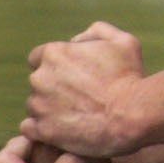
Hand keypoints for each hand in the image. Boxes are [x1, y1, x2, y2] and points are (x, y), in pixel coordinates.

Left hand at [25, 21, 148, 161]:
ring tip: (76, 115)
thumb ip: (97, 32)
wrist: (133, 115)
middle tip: (80, 97)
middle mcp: (40, 78)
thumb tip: (78, 40)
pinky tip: (63, 129)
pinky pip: (30, 128)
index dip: (55, 66)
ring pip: (35, 105)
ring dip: (49, 109)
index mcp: (53, 53)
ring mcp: (39, 105)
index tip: (71, 76)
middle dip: (53, 87)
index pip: (37, 57)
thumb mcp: (123, 41)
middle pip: (38, 82)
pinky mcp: (42, 130)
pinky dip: (42, 129)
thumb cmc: (129, 77)